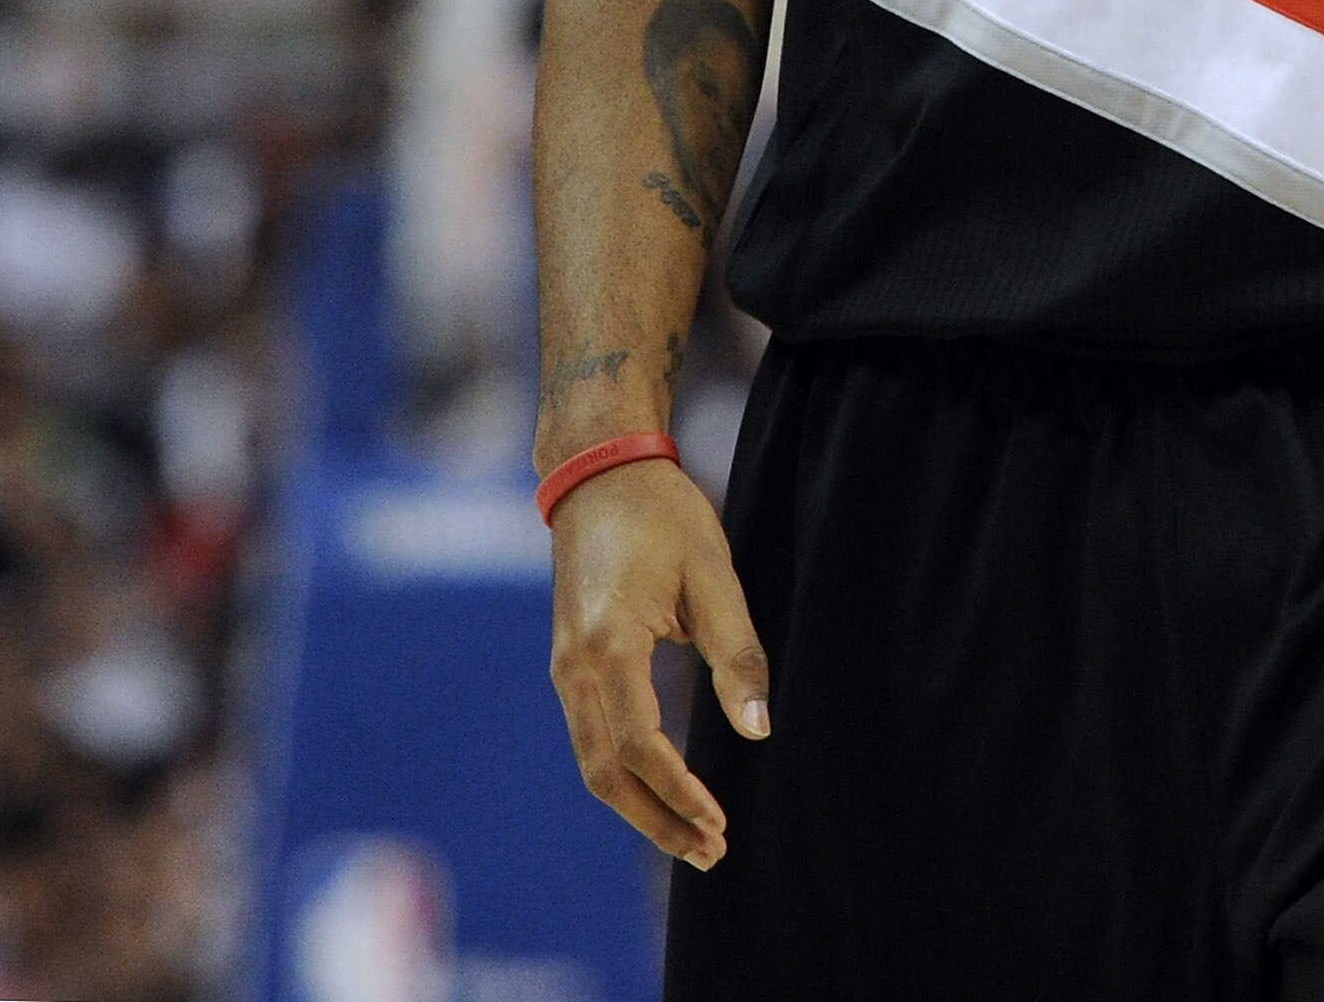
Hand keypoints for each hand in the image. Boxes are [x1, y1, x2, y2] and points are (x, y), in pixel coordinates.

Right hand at [547, 456, 770, 869]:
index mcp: (608, 646)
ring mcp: (564, 668)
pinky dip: (624, 775)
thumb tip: (759, 729)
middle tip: (711, 852)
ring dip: (640, 807)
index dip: (679, 793)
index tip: (720, 823)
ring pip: (592, 764)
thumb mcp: (713, 573)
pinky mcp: (569, 664)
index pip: (638, 747)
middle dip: (657, 821)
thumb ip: (736, 653)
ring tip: (694, 836)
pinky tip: (662, 790)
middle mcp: (573, 667)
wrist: (599, 472)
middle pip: (605, 774)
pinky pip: (590, 738)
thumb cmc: (663, 516)